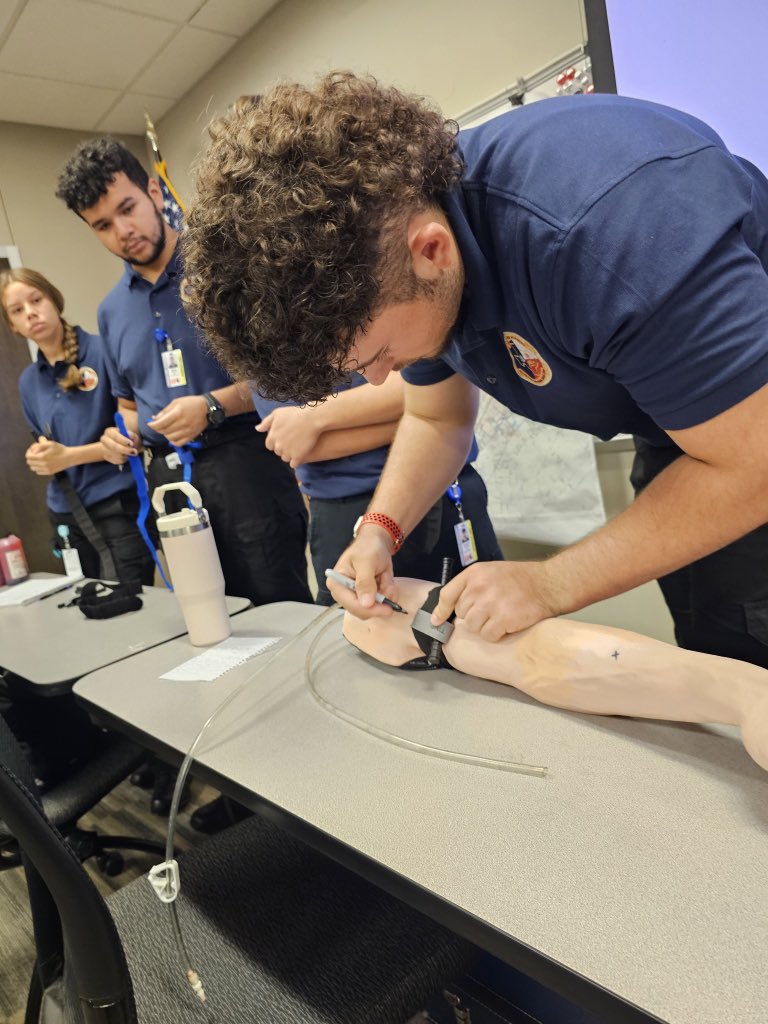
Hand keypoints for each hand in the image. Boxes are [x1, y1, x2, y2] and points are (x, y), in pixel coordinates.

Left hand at [25, 438, 70, 475]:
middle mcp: (43, 464)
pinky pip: (38, 472)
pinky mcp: (49, 472)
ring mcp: (46, 469)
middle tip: (35, 453)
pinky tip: (42, 464)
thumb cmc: (60, 449)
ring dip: (33, 463)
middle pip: (29, 462)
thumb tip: (32, 449)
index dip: (28, 452)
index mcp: (42, 457)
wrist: (69, 457)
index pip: (28, 457)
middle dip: (30, 457)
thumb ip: (39, 445)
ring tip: (38, 459)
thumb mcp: (50, 443)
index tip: (32, 450)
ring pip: (33, 468)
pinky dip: (38, 468)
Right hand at [100, 425, 137, 464]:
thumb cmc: (129, 439)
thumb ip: (132, 435)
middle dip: (125, 450)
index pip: (115, 436)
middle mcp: (104, 440)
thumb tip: (130, 436)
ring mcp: (104, 449)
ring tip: (131, 452)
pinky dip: (123, 459)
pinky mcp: (106, 457)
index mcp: (109, 432)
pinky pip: (116, 461)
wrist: (125, 446)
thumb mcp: (132, 436)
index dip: (123, 440)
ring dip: (126, 455)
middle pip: (113, 447)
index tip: (131, 444)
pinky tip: (125, 456)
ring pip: (116, 455)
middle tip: (135, 452)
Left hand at [147, 395, 207, 445]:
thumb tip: (155, 418)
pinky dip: (173, 441)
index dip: (153, 425)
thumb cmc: (191, 403)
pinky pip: (178, 443)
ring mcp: (187, 431)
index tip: (150, 424)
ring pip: (170, 438)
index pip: (161, 423)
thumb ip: (165, 411)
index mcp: (178, 413)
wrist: (207, 408)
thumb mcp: (176, 402)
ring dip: (165, 434)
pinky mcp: (191, 436)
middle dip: (158, 429)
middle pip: (164, 431)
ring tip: (167, 429)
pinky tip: (173, 435)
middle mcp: (182, 423)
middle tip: (158, 425)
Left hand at [256, 407, 321, 467]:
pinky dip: (296, 461)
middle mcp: (278, 446)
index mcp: (272, 437)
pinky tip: (301, 455)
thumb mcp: (277, 414)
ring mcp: (288, 452)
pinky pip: (294, 464)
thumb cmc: (295, 413)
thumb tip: (257, 429)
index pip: (270, 446)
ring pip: (285, 458)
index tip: (285, 438)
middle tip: (293, 441)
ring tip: (298, 447)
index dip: (277, 442)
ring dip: (290, 455)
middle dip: (283, 448)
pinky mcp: (298, 457)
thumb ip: (266, 422)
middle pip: (278, 452)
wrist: (312, 418)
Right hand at [327, 527, 397, 617]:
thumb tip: (366, 604)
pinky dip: (388, 593)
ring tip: (384, 577)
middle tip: (389, 587)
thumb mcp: (366, 561)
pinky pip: (381, 604)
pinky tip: (385, 580)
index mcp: (336, 584)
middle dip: (379, 601)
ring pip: (374, 609)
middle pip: (362, 611)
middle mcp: (343, 593)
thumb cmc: (367, 547)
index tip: (388, 608)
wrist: (376, 542)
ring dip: (385, 595)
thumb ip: (365, 582)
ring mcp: (355, 596)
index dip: (369, 609)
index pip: (351, 604)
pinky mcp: (367, 597)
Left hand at [431, 561, 558, 640]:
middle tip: (491, 611)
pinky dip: (496, 635)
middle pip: (461, 614)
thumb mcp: (491, 573)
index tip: (437, 621)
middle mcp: (480, 587)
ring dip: (484, 627)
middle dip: (473, 616)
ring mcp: (491, 603)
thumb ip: (471, 587)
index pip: (447, 595)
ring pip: (473, 627)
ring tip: (499, 617)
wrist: (548, 584)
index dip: (441, 611)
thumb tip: (447, 610)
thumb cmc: (520, 579)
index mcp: (475, 574)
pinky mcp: (503, 618)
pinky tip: (507, 625)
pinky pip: (488, 636)